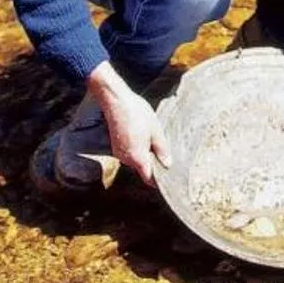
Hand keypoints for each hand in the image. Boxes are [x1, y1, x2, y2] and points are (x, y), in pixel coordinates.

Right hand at [86, 63, 171, 184]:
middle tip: (165, 154)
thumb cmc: (138, 113)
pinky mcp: (115, 146)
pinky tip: (143, 136)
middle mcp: (126, 159)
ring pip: (135, 160)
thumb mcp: (156, 130)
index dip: (158, 181)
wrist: (116, 101)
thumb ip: (162, 149)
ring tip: (154, 141)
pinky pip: (129, 153)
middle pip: (142, 169)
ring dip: (144, 155)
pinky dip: (137, 149)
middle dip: (153, 164)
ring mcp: (119, 153)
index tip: (167, 179)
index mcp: (138, 157)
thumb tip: (168, 165)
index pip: (148, 178)